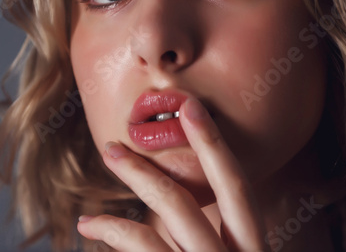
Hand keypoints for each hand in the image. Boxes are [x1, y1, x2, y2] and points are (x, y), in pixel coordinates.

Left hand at [77, 98, 267, 251]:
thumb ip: (222, 243)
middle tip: (117, 139)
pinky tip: (90, 224)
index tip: (190, 108)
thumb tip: (194, 216)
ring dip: (134, 175)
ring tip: (108, 154)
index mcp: (254, 250)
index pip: (238, 191)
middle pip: (191, 196)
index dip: (215, 146)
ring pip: (169, 206)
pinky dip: (112, 229)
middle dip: (152, 161)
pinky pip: (143, 243)